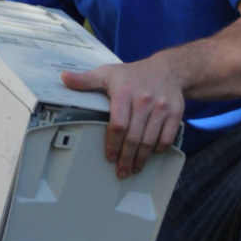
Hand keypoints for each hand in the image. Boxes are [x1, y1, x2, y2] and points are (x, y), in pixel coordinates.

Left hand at [61, 54, 183, 177]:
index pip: (118, 124)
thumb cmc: (133, 74)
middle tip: (122, 171)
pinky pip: (167, 138)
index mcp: (125, 92)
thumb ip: (85, 80)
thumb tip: (64, 78)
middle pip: (134, 137)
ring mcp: (161, 107)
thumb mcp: (107, 73)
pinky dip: (158, 149)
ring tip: (134, 168)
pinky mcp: (175, 112)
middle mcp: (144, 100)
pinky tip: (150, 154)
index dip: (113, 144)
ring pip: (150, 141)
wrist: (167, 69)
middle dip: (126, 158)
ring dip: (141, 159)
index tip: (110, 156)